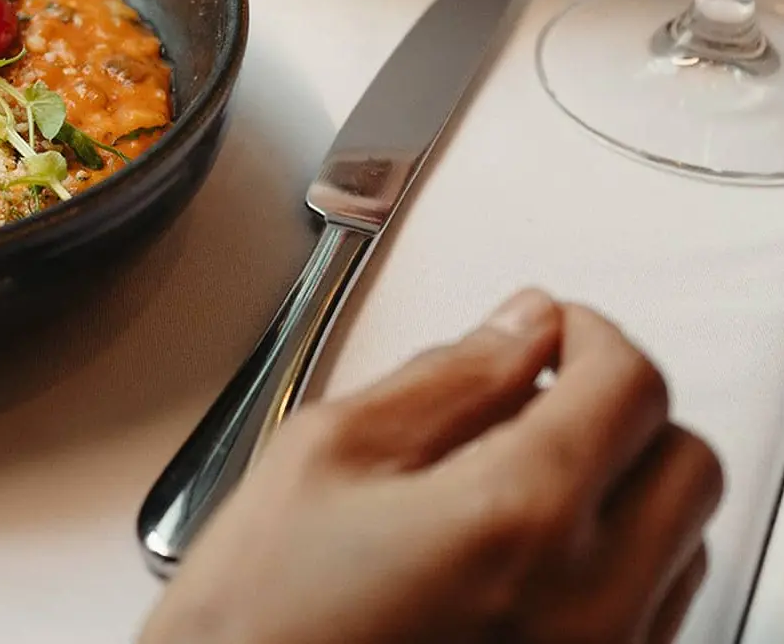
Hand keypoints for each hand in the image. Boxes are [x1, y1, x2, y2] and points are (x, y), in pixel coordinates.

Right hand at [142, 290, 720, 643]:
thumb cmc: (260, 614)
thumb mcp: (326, 453)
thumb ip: (441, 378)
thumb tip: (517, 329)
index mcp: (516, 517)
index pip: (627, 385)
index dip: (586, 335)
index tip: (548, 330)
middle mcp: (588, 598)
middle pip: (683, 460)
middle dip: (619, 407)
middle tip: (542, 390)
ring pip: (681, 536)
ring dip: (623, 484)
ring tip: (521, 474)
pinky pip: (653, 607)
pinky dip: (614, 555)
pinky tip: (526, 545)